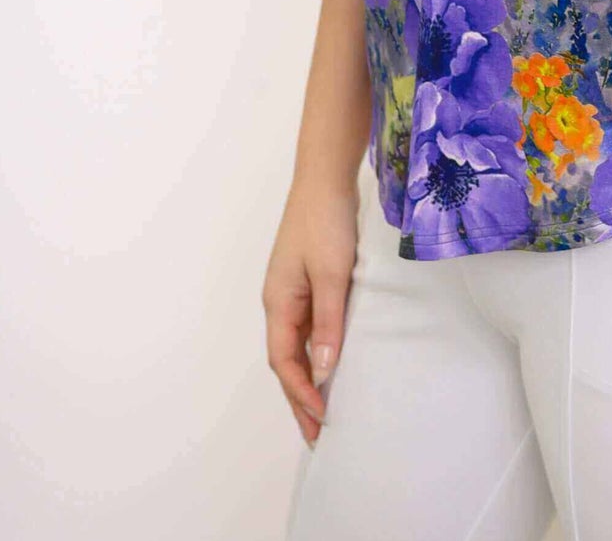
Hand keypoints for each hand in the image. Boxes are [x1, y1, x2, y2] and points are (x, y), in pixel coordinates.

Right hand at [262, 176, 359, 445]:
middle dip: (300, 397)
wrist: (326, 177)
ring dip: (309, 377)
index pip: (285, 362)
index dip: (301, 394)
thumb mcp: (330, 274)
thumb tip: (323, 372)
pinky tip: (333, 360)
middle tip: (318, 433)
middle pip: (287, 359)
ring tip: (325, 408)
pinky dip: (318, 350)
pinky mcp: (309, 279)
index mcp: (278, 302)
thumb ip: (328, 322)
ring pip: (297, 344)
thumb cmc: (326, 222)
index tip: (320, 420)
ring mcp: (293, 290)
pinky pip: (309, 326)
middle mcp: (280, 300)